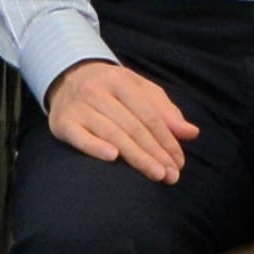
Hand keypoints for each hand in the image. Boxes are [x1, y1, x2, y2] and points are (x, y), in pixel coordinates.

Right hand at [46, 61, 197, 183]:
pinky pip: (80, 137)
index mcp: (121, 80)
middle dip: (155, 153)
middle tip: (171, 175)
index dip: (167, 140)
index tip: (179, 162)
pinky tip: (112, 158)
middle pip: (133, 126)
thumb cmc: (111, 89)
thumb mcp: (139, 90)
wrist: (67, 78)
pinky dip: (95, 147)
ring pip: (112, 133)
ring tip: (156, 174)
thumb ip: (165, 111)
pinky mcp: (62, 122)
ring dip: (136, 156)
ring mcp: (79, 106)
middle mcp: (98, 91)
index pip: (149, 115)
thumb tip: (191, 133)